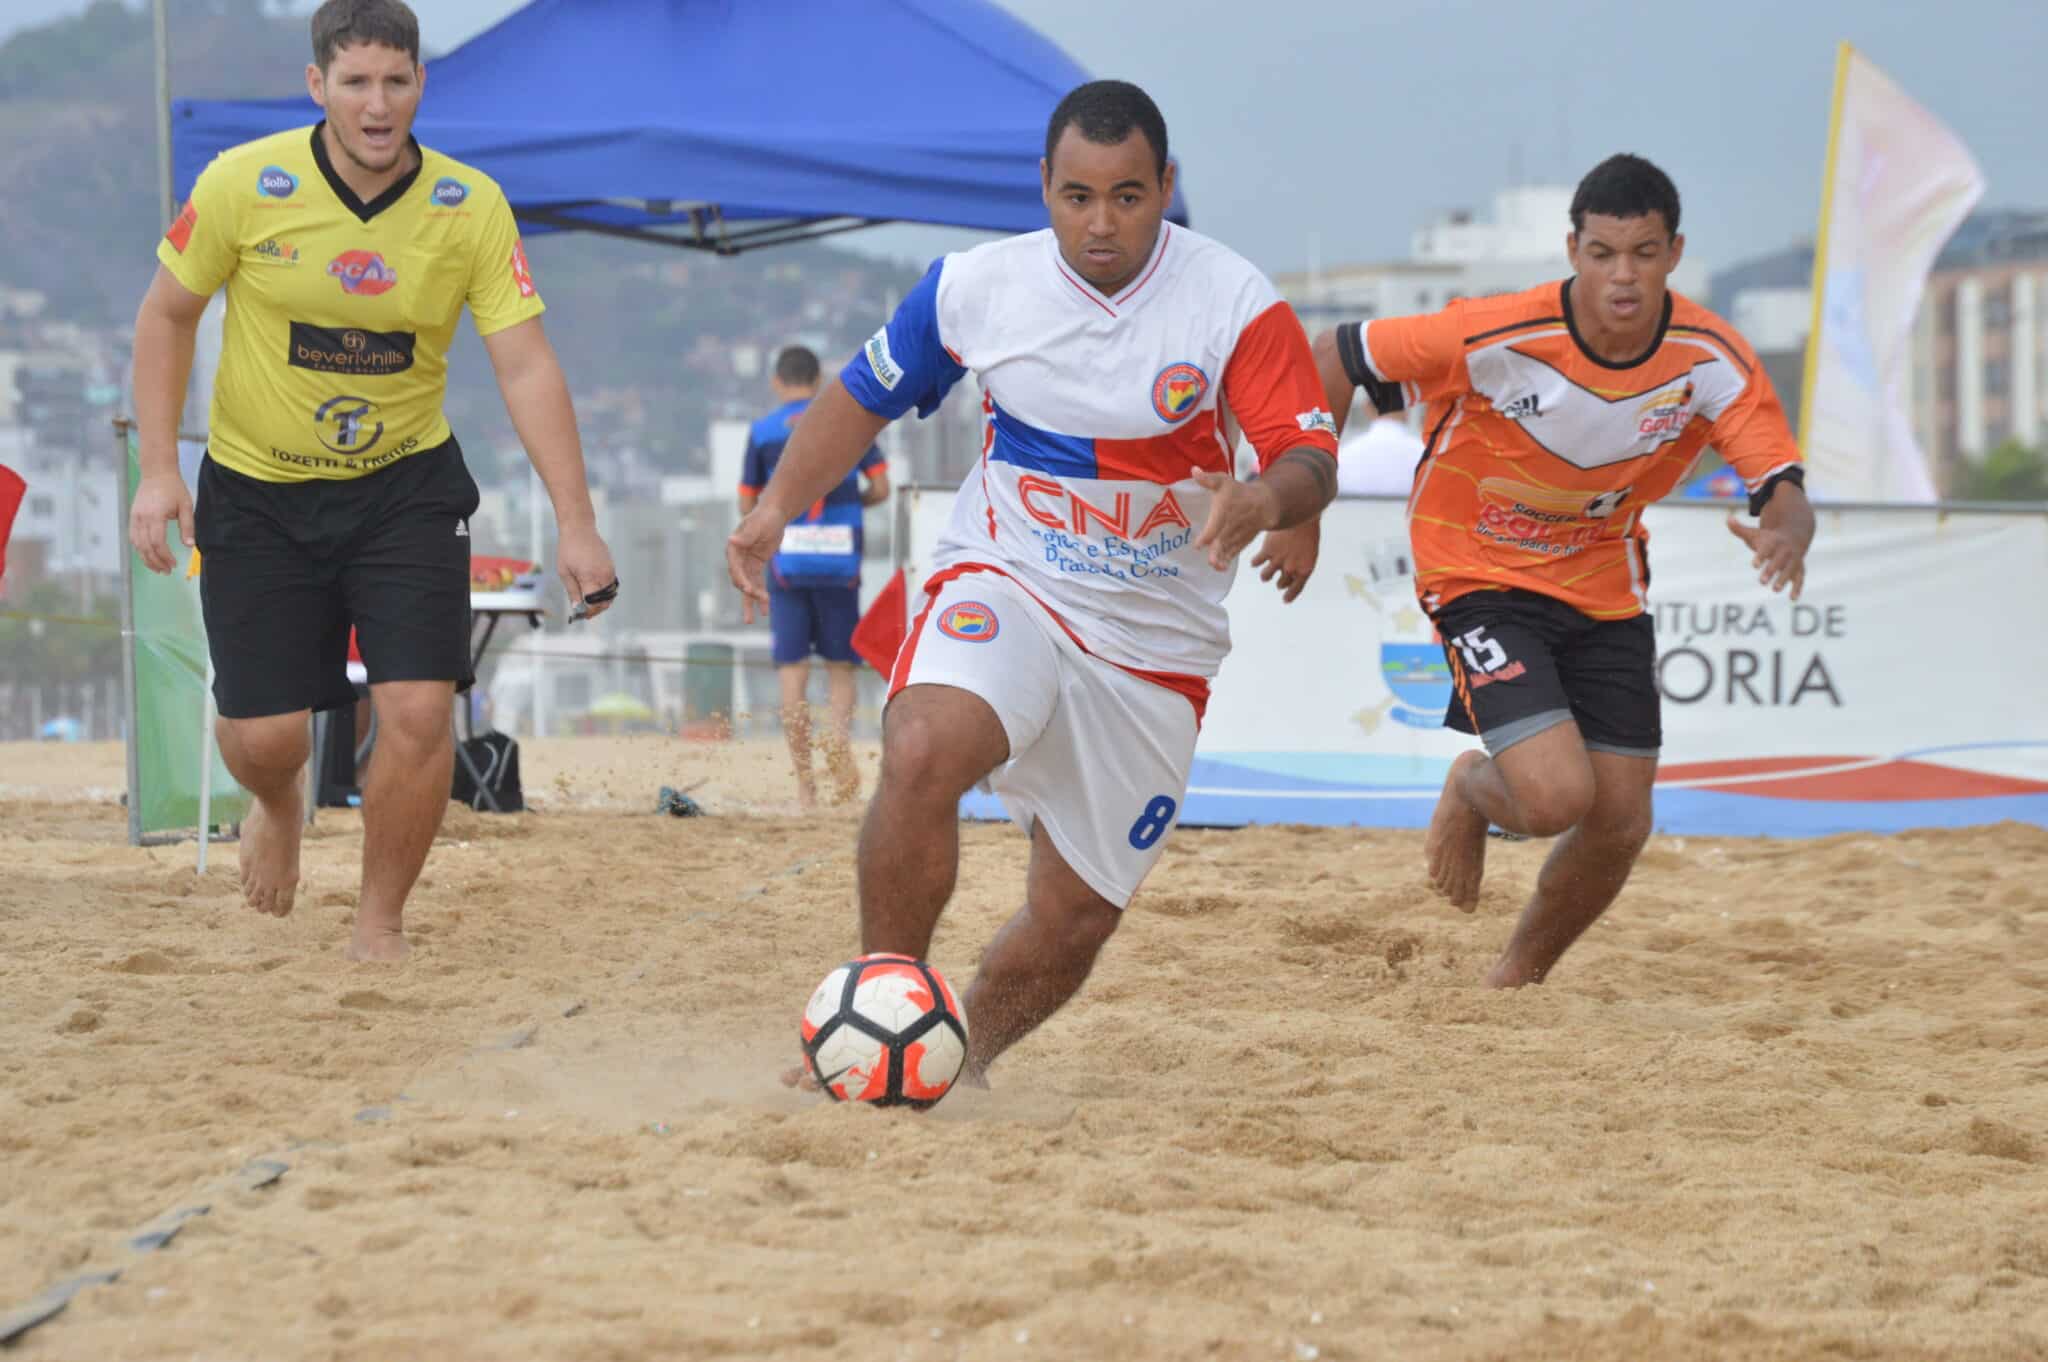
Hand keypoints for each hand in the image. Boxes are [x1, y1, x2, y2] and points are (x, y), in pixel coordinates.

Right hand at [128, 473, 193, 574]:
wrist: (157, 472)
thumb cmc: (174, 488)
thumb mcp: (186, 506)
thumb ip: (187, 526)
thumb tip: (189, 545)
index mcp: (155, 515)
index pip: (158, 543)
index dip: (165, 556)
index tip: (174, 564)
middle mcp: (141, 518)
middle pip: (145, 547)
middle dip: (156, 562)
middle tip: (167, 571)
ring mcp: (134, 517)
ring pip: (136, 544)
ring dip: (146, 558)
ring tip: (158, 568)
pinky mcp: (132, 516)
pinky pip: (133, 537)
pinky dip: (140, 549)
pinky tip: (149, 555)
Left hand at [556, 522, 617, 617]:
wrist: (580, 529)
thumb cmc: (568, 549)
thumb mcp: (564, 572)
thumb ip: (572, 591)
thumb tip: (577, 607)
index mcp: (590, 577)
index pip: (594, 603)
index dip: (588, 612)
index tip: (581, 615)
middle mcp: (603, 575)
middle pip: (605, 601)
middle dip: (596, 610)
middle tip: (585, 613)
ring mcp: (609, 570)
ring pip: (610, 594)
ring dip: (601, 601)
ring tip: (588, 603)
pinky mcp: (611, 567)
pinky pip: (610, 585)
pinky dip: (603, 592)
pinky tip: (593, 591)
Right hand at [727, 505, 788, 624]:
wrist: (774, 515)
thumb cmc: (764, 517)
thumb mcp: (756, 525)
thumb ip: (746, 536)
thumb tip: (732, 540)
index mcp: (734, 548)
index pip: (734, 567)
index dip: (740, 579)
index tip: (749, 590)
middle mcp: (737, 558)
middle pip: (740, 580)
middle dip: (749, 592)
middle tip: (759, 600)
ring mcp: (746, 564)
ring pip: (748, 586)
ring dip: (754, 599)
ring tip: (762, 614)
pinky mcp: (756, 567)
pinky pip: (757, 584)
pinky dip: (761, 595)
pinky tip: (765, 610)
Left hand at [1190, 468, 1280, 571]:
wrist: (1264, 503)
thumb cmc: (1240, 492)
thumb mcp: (1224, 481)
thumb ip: (1208, 479)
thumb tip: (1194, 470)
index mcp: (1225, 511)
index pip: (1216, 525)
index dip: (1208, 535)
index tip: (1198, 544)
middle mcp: (1231, 526)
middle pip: (1224, 540)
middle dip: (1217, 551)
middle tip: (1211, 560)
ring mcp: (1237, 535)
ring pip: (1229, 549)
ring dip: (1222, 558)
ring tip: (1215, 566)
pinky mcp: (1240, 541)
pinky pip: (1234, 552)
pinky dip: (1228, 560)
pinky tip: (1220, 568)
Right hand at [1251, 521, 1320, 602]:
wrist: (1301, 514)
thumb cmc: (1308, 532)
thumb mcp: (1310, 551)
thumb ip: (1300, 565)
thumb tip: (1290, 574)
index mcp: (1305, 569)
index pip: (1296, 589)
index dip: (1289, 596)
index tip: (1285, 599)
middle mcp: (1291, 568)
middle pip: (1280, 584)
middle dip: (1279, 583)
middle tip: (1277, 580)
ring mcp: (1278, 560)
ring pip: (1265, 577)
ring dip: (1265, 575)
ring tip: (1265, 572)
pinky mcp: (1267, 551)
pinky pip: (1256, 563)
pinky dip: (1255, 562)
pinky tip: (1255, 560)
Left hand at [1726, 513, 1806, 599]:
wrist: (1794, 535)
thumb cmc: (1769, 538)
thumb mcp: (1755, 533)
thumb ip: (1740, 529)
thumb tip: (1727, 518)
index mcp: (1774, 541)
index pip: (1766, 549)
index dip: (1760, 556)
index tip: (1753, 565)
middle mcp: (1786, 550)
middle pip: (1779, 560)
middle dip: (1771, 570)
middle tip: (1761, 582)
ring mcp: (1794, 559)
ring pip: (1790, 569)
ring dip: (1784, 579)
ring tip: (1774, 590)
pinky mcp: (1799, 568)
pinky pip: (1800, 578)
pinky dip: (1797, 587)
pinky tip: (1793, 599)